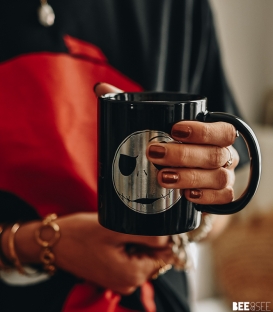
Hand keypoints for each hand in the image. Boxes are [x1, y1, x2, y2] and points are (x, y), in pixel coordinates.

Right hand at [54, 212, 171, 293]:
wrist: (54, 242)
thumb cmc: (80, 234)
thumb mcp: (116, 229)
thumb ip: (148, 235)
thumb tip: (170, 239)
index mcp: (132, 275)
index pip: (164, 255)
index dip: (161, 237)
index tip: (148, 224)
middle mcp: (128, 283)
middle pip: (154, 256)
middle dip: (145, 239)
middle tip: (125, 228)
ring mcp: (120, 280)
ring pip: (142, 256)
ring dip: (135, 242)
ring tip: (116, 234)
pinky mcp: (113, 274)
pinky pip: (130, 259)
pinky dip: (126, 246)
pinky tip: (112, 239)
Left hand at [94, 82, 239, 205]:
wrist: (181, 180)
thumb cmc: (172, 148)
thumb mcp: (156, 128)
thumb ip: (132, 107)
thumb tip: (100, 88)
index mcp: (216, 135)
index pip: (222, 130)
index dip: (202, 130)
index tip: (174, 129)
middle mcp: (226, 155)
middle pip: (215, 155)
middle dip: (184, 155)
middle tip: (154, 154)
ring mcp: (226, 177)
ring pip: (218, 178)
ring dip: (189, 177)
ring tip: (162, 177)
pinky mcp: (222, 198)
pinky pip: (223, 199)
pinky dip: (207, 197)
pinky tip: (187, 196)